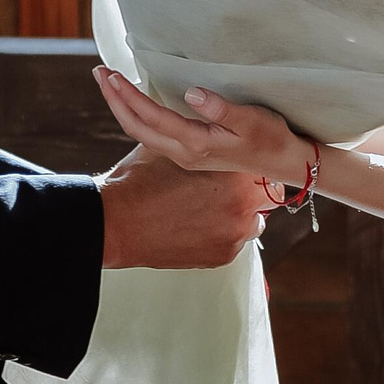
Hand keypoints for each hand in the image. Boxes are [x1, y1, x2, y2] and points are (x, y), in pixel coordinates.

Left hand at [93, 68, 315, 187]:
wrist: (282, 162)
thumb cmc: (270, 136)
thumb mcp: (251, 119)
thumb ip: (221, 107)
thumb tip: (192, 93)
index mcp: (196, 143)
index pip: (152, 117)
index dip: (129, 96)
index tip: (112, 74)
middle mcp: (184, 152)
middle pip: (136, 126)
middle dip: (114, 100)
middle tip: (99, 73)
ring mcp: (184, 154)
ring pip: (141, 131)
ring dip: (122, 106)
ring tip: (109, 83)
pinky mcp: (188, 151)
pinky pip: (152, 133)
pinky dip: (137, 114)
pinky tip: (135, 100)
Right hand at [95, 145, 264, 270]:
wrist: (118, 223)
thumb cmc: (141, 182)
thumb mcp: (171, 149)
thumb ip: (195, 142)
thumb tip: (199, 128)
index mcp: (234, 170)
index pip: (259, 165)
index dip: (245, 166)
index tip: (235, 168)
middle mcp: (243, 202)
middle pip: (265, 194)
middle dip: (248, 191)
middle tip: (226, 189)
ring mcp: (236, 232)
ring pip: (252, 221)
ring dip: (237, 215)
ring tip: (210, 210)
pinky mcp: (224, 256)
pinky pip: (233, 242)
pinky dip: (220, 235)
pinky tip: (199, 227)